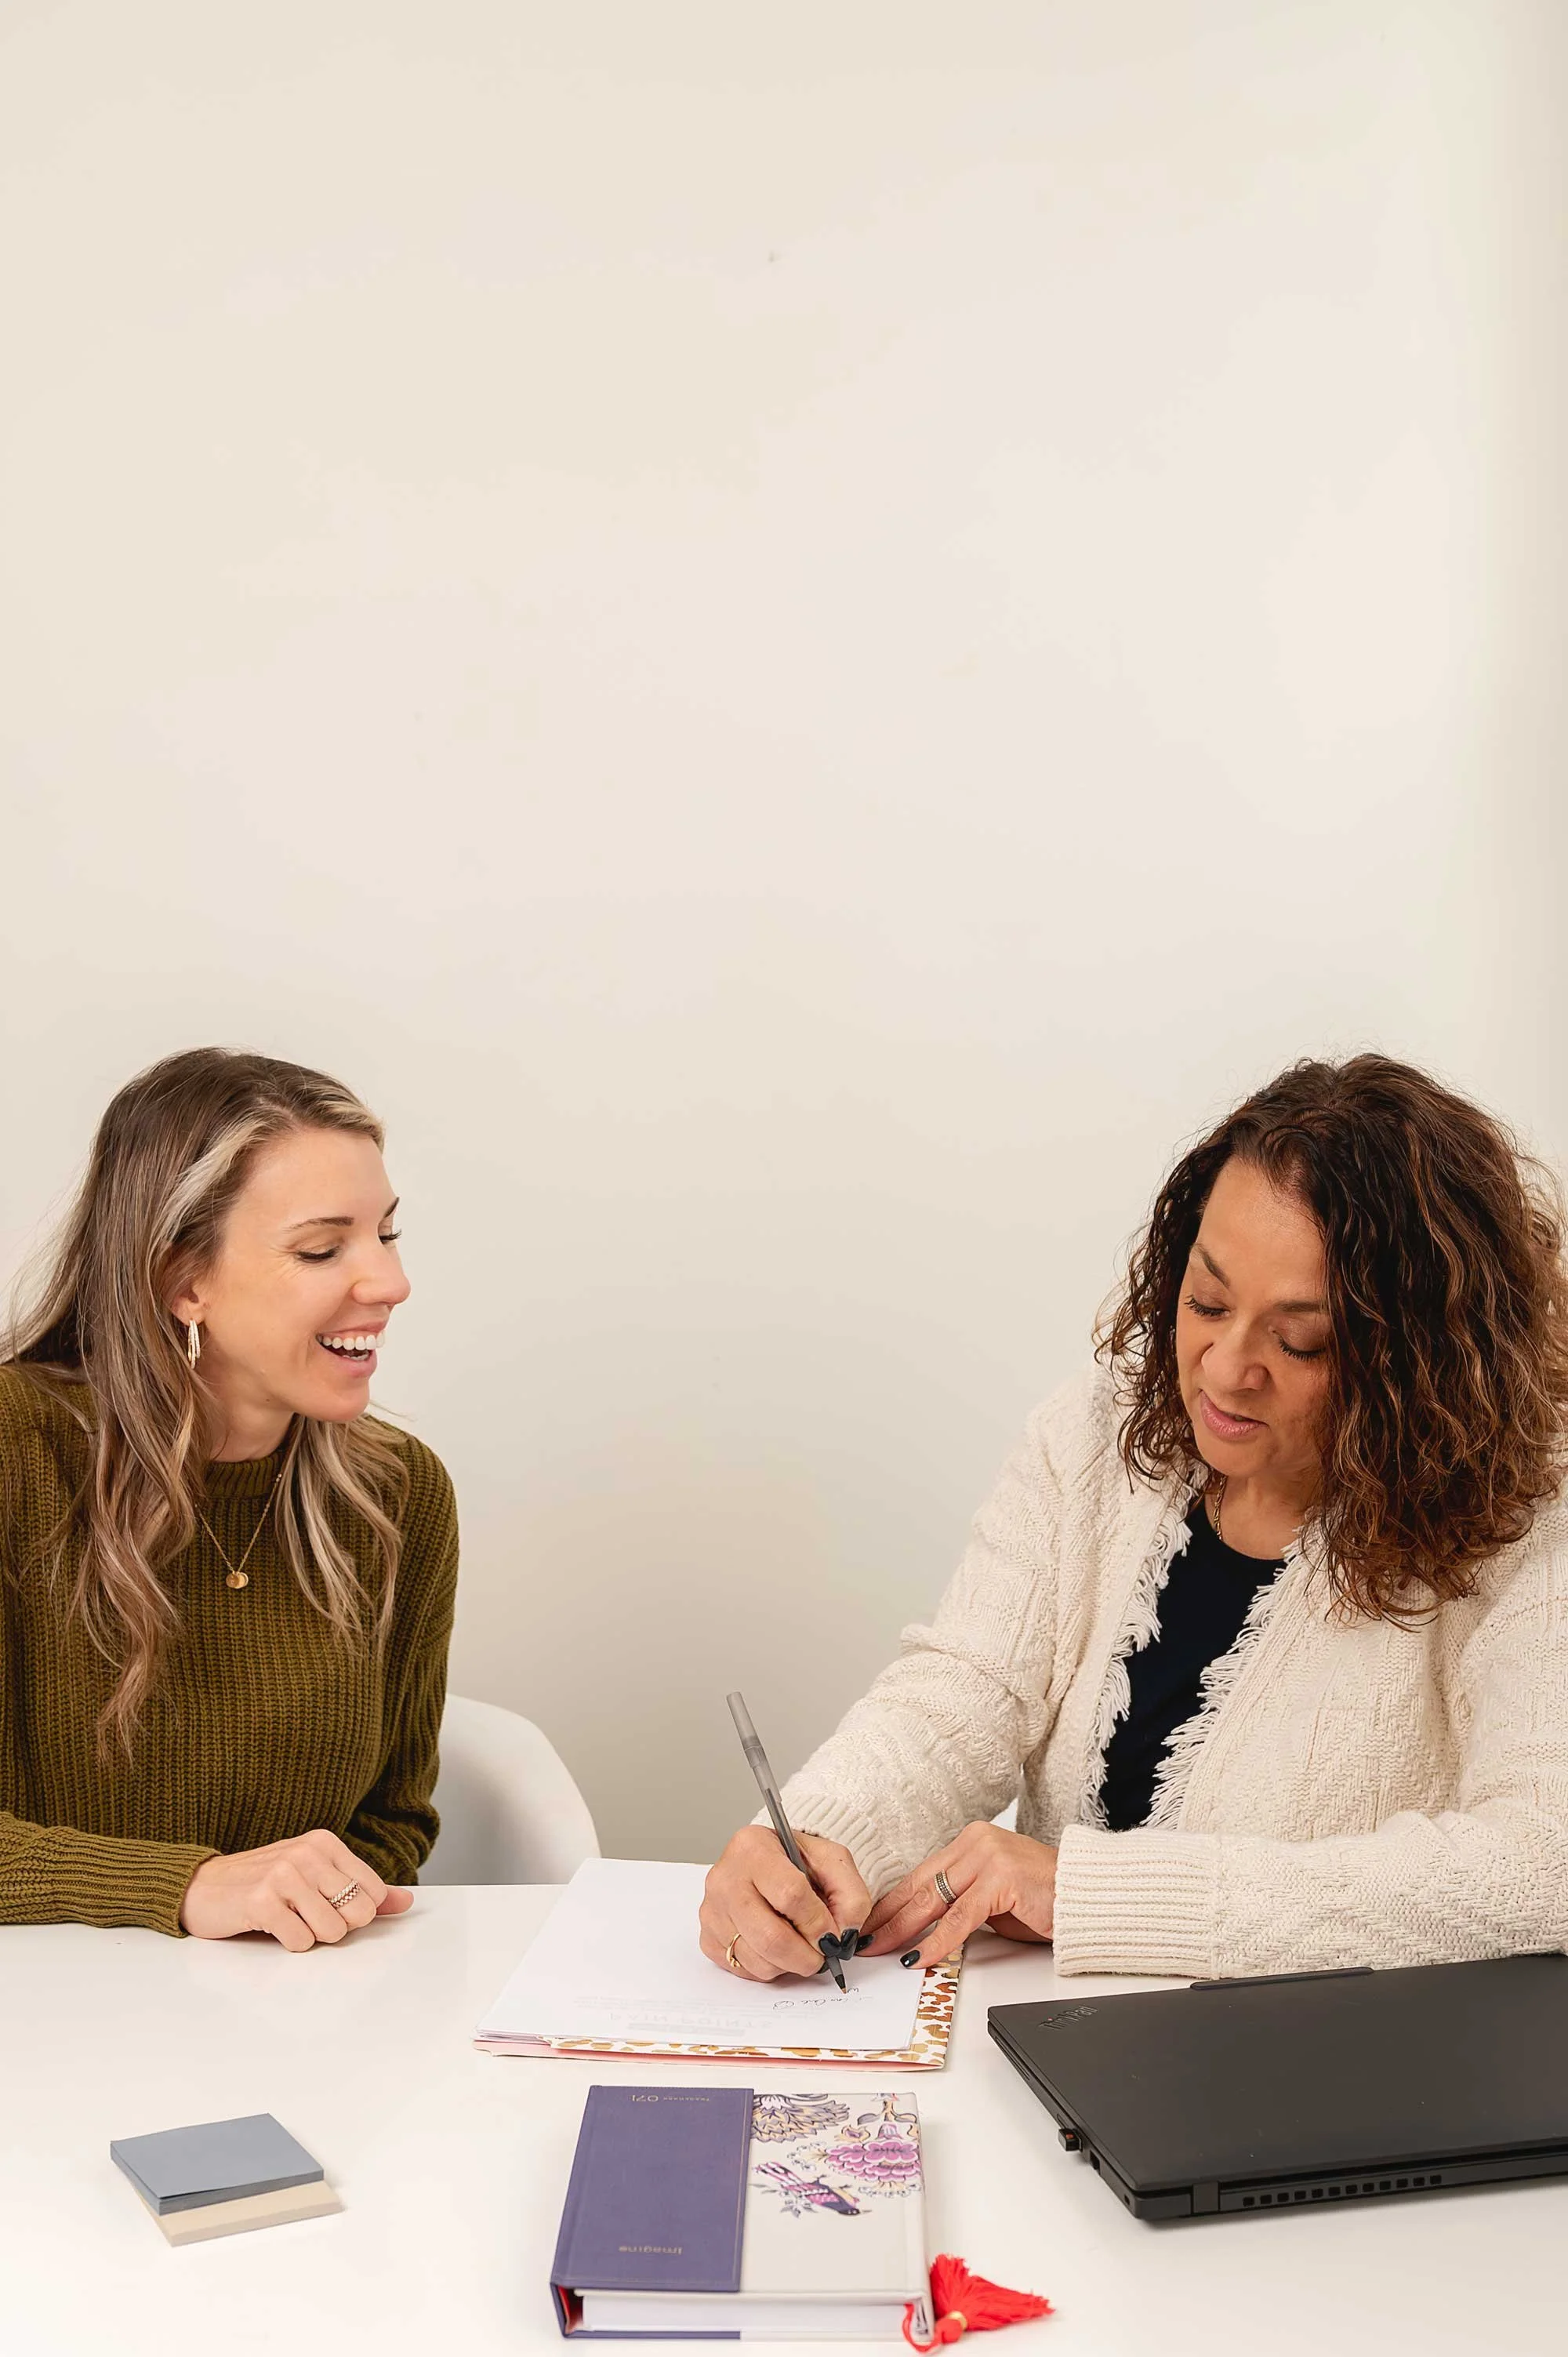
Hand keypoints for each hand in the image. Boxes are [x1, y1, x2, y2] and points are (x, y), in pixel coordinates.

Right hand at [179, 1830, 413, 1950]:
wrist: (202, 1887)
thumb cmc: (263, 1883)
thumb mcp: (315, 1876)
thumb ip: (362, 1889)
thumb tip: (407, 1902)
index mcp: (324, 1843)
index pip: (373, 1893)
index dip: (356, 1912)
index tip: (327, 1905)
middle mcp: (306, 1853)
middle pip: (357, 1914)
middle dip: (336, 1927)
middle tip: (305, 1915)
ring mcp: (282, 1875)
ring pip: (332, 1931)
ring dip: (312, 1936)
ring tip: (288, 1919)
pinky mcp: (261, 1902)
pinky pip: (300, 1942)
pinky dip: (290, 1944)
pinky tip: (271, 1926)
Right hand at [701, 1825, 870, 1981]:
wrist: (772, 1863)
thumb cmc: (799, 1861)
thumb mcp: (833, 1861)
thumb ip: (850, 1894)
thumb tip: (844, 1934)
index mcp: (753, 1846)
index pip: (790, 1894)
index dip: (818, 1922)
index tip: (833, 1934)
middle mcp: (724, 1877)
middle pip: (770, 1936)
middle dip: (806, 1956)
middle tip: (821, 1954)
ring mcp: (712, 1909)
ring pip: (757, 1959)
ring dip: (789, 1964)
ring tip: (799, 1946)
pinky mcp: (707, 1937)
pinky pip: (743, 1969)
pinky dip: (768, 1967)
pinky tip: (775, 1946)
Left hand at [860, 1823, 1058, 1968]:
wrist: (1088, 1895)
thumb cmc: (1043, 1901)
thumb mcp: (992, 1900)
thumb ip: (961, 1904)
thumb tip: (924, 1928)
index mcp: (970, 1841)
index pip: (921, 1875)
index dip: (892, 1902)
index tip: (870, 1924)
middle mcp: (975, 1842)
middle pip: (920, 1886)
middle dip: (888, 1917)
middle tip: (863, 1940)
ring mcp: (988, 1856)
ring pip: (933, 1900)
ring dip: (902, 1930)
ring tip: (881, 1950)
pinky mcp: (1000, 1878)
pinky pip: (960, 1918)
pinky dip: (936, 1942)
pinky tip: (918, 1957)